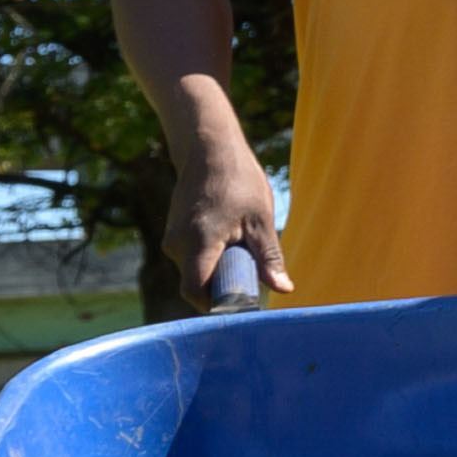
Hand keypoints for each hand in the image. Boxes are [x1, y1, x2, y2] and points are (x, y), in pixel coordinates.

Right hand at [151, 143, 282, 317]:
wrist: (208, 151)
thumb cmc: (238, 181)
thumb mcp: (261, 221)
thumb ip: (269, 258)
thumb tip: (284, 289)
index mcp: (197, 243)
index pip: (194, 291)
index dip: (216, 305)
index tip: (241, 304)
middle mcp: (176, 244)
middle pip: (197, 283)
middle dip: (224, 286)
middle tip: (252, 271)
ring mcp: (172, 238)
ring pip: (196, 270)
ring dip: (220, 269)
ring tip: (243, 244)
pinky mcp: (174, 234)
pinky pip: (193, 258)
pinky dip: (212, 257)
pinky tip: (231, 238)